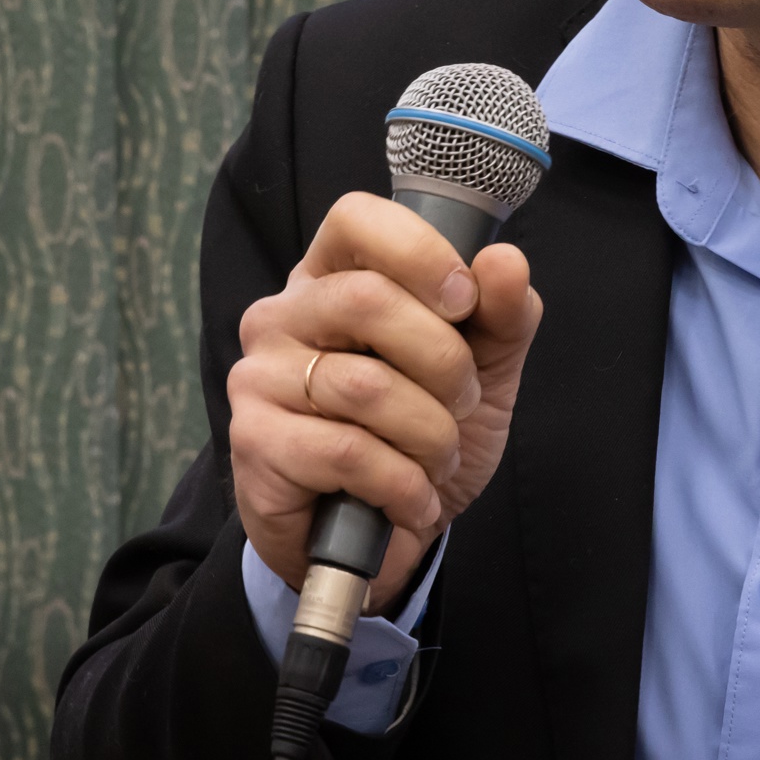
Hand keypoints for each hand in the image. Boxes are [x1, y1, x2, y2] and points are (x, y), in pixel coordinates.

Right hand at [227, 192, 543, 612]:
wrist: (380, 540)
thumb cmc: (418, 435)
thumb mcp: (482, 371)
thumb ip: (501, 314)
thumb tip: (505, 261)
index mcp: (332, 277)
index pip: (355, 218)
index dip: (419, 252)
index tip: (463, 301)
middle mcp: (282, 316)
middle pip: (368, 299)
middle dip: (444, 363)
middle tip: (462, 403)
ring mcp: (259, 378)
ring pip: (366, 386)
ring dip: (430, 435)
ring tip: (436, 460)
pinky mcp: (255, 443)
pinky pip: (347, 452)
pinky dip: (401, 484)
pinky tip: (410, 500)